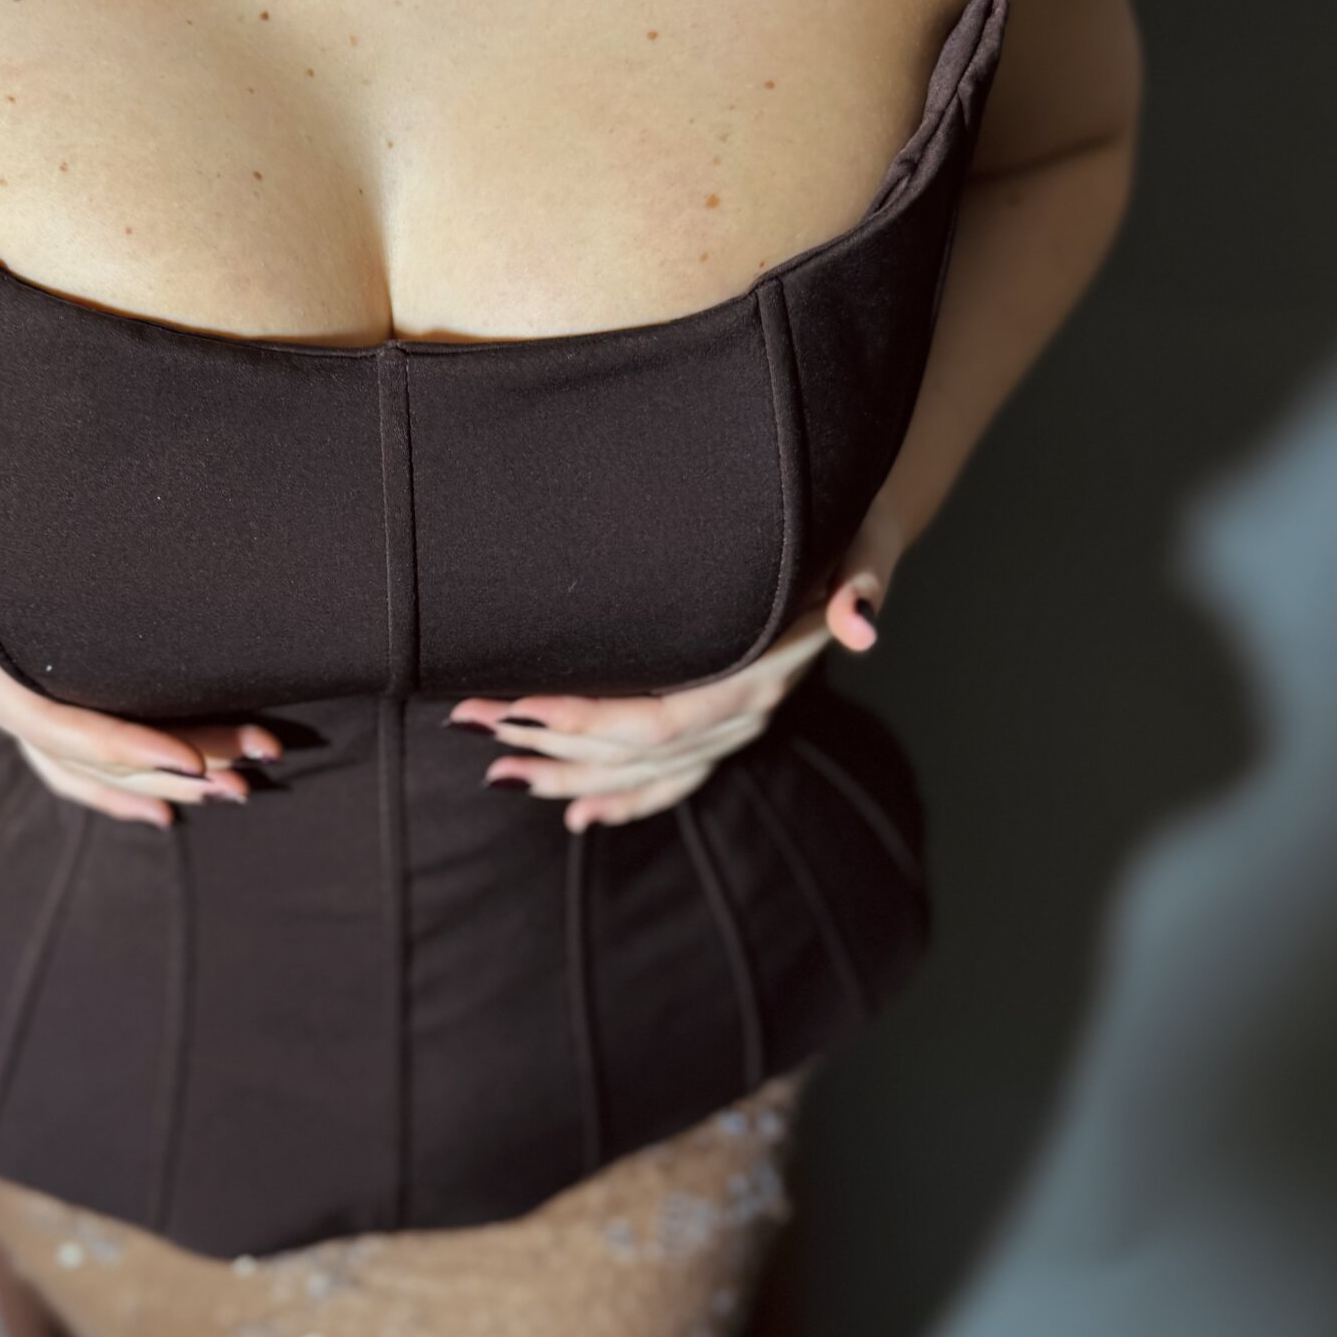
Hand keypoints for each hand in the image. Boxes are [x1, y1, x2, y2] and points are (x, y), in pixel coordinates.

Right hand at [0, 459, 279, 828]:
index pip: (56, 725)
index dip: (125, 747)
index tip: (193, 760)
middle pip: (89, 755)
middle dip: (170, 767)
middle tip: (249, 774)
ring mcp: (6, 703)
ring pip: (91, 763)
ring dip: (163, 778)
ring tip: (240, 785)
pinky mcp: (21, 691)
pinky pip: (74, 758)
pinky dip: (122, 783)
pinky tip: (172, 801)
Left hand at [447, 500, 902, 831]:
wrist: (859, 532)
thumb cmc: (846, 521)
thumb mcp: (865, 538)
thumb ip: (863, 578)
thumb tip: (860, 625)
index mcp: (763, 671)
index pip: (659, 719)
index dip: (585, 721)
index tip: (514, 707)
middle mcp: (748, 710)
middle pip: (636, 752)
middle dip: (551, 744)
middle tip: (471, 721)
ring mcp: (738, 726)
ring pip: (643, 773)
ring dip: (568, 777)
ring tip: (496, 773)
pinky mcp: (726, 725)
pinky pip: (672, 781)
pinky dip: (622, 802)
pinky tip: (575, 814)